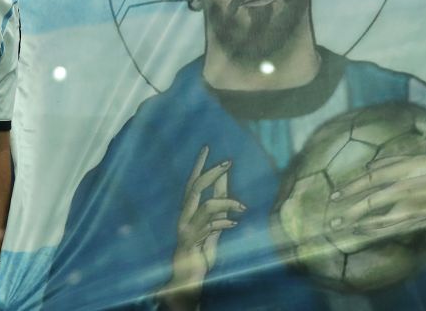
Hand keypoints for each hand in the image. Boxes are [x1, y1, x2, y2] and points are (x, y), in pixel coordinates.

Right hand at [157, 146, 243, 308]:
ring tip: (241, 206)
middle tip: (228, 162)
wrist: (187, 277)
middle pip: (195, 187)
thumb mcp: (214, 226)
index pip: (193, 182)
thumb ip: (219, 207)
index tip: (207, 147)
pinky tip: (234, 224)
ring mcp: (186, 229)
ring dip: (226, 203)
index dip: (200, 165)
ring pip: (205, 206)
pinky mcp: (191, 242)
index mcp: (188, 210)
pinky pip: (209, 228)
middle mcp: (184, 216)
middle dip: (211, 173)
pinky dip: (223, 223)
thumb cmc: (200, 250)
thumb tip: (227, 187)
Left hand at [326, 155, 425, 247]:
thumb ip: (388, 162)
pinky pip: (394, 229)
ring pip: (380, 220)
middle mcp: (405, 189)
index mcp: (402, 171)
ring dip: (360, 226)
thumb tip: (367, 167)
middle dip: (349, 213)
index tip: (333, 197)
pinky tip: (365, 233)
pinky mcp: (419, 220)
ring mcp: (412, 207)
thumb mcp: (413, 158)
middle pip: (370, 202)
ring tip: (344, 230)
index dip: (349, 188)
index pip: (369, 180)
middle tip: (332, 222)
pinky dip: (377, 232)